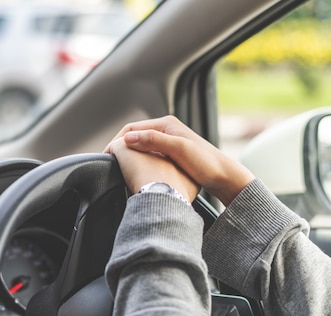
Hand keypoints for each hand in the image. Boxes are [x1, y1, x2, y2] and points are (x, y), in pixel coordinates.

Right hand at [108, 115, 254, 205]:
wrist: (224, 176)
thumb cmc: (205, 163)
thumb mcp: (178, 149)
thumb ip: (153, 140)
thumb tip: (128, 137)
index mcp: (166, 124)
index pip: (131, 128)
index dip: (116, 141)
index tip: (106, 156)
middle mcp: (166, 129)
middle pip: (134, 136)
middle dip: (120, 148)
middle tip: (109, 163)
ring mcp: (168, 141)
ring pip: (140, 146)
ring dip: (128, 154)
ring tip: (119, 168)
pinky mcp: (171, 153)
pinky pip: (147, 154)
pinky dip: (138, 160)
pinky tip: (136, 171)